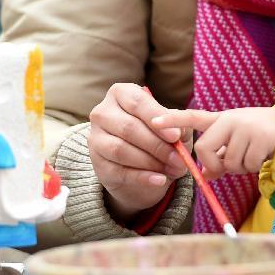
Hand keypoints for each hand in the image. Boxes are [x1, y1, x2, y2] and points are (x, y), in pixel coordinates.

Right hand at [88, 83, 187, 220]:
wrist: (139, 163)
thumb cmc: (156, 134)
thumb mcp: (169, 125)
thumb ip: (176, 123)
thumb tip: (178, 131)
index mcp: (120, 93)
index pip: (137, 102)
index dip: (157, 118)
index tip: (175, 136)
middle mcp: (102, 112)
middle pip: (129, 127)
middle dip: (157, 145)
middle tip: (179, 159)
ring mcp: (95, 139)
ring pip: (121, 150)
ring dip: (150, 162)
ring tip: (172, 170)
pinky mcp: (97, 164)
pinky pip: (119, 171)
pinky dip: (142, 177)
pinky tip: (160, 180)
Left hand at [152, 107, 274, 180]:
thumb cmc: (262, 136)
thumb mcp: (238, 142)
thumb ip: (220, 155)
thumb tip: (205, 176)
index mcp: (222, 120)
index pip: (192, 117)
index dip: (172, 120)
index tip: (153, 121)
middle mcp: (230, 119)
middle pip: (204, 149)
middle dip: (214, 165)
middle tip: (228, 166)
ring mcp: (244, 127)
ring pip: (229, 162)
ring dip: (240, 167)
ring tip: (254, 154)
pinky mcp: (259, 137)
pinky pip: (247, 165)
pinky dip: (254, 167)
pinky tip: (264, 155)